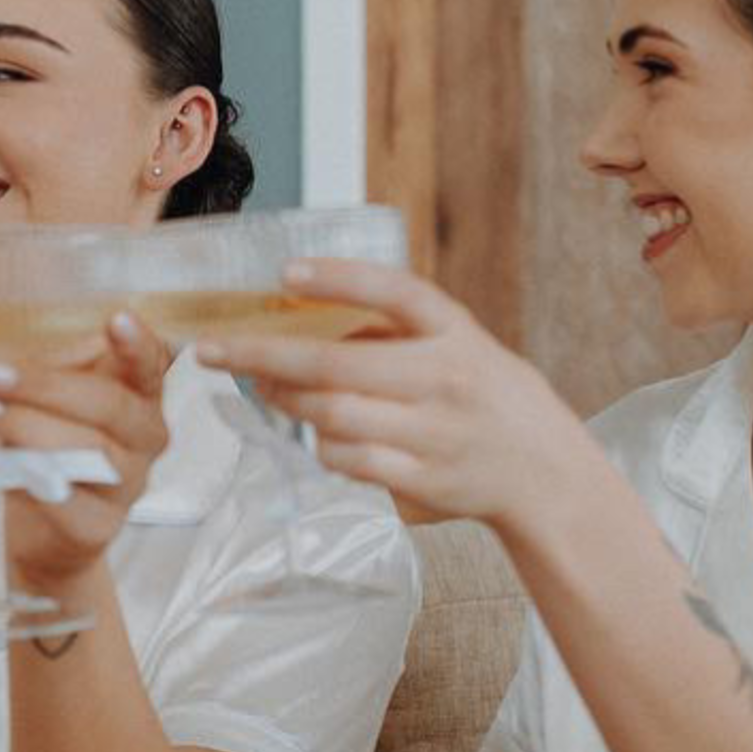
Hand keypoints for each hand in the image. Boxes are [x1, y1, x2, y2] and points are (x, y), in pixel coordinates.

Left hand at [0, 314, 170, 595]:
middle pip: (109, 403)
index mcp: (134, 391)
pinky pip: (63, 496)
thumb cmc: (29, 450)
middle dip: (42, 384)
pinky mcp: (99, 525)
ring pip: (86, 450)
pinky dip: (21, 476)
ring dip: (24, 426)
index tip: (117, 319)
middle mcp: (142, 435)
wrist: (33, 532)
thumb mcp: (14, 395)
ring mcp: (127, 483)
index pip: (149, 362)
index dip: (137, 343)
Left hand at [197, 260, 595, 534]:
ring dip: (284, 400)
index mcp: (454, 332)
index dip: (339, 279)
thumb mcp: (454, 345)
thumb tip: (293, 309)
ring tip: (260, 385)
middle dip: (261, 355)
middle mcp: (445, 378)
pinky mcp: (422, 478)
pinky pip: (347, 460)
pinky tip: (313, 431)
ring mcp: (433, 432)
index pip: (395, 292)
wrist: (543, 469)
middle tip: (209, 348)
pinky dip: (320, 445)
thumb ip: (390, 329)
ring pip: (332, 415)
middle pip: (336, 363)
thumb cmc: (479, 395)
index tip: (285, 272)